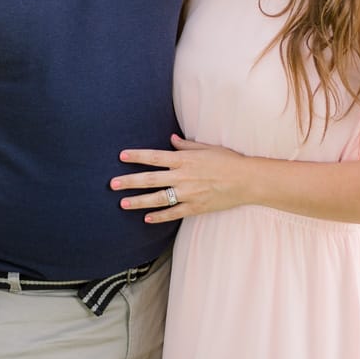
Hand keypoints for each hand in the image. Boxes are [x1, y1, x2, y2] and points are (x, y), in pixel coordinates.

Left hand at [110, 134, 248, 222]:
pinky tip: (146, 218)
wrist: (247, 181)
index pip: (155, 157)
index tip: (121, 156)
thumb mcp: (207, 148)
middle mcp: (183, 177)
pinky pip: (173, 213)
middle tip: (112, 184)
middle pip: (150, 179)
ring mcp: (188, 194)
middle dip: (129, 181)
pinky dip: (159, 217)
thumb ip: (186, 146)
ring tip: (122, 203)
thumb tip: (171, 139)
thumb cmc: (229, 161)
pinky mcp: (195, 207)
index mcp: (185, 160)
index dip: (137, 156)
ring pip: (158, 199)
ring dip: (139, 201)